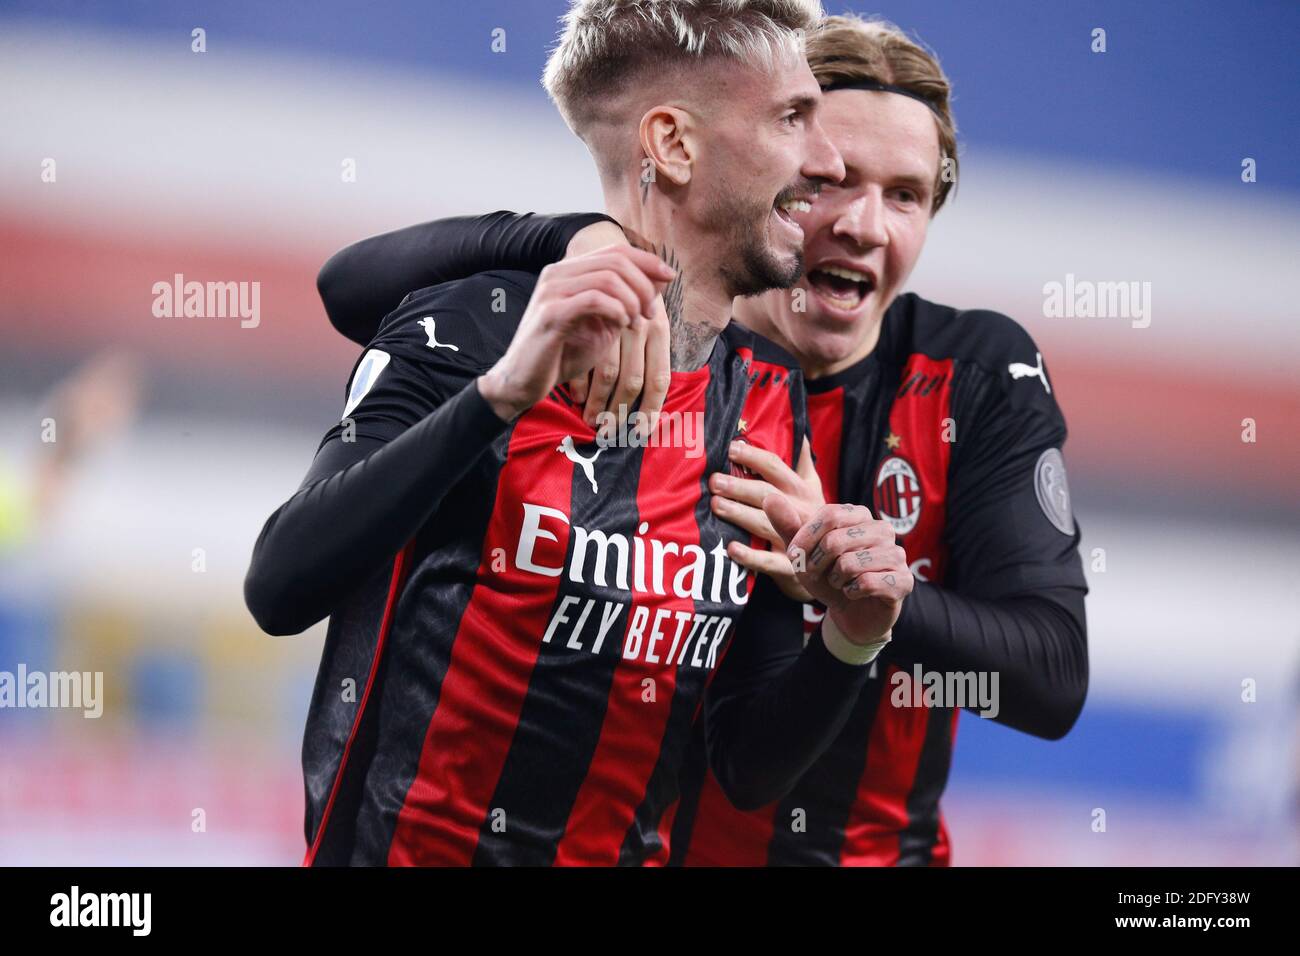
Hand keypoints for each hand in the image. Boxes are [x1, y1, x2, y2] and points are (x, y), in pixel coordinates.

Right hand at [563, 222, 670, 432]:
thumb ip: (626, 302)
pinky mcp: (550, 312)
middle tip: (650, 312)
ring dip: (632, 300)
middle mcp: (557, 273)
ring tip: (635, 322)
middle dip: (644, 284)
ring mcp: (551, 290)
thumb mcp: (604, 325)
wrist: (523, 382)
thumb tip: (661, 280)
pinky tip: (620, 326)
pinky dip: (616, 311)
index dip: (647, 260)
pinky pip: (594, 299)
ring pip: (608, 277)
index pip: (615, 250)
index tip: (670, 277)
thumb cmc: (562, 355)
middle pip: (616, 260)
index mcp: (569, 271)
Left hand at [710, 438, 823, 600]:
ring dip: (739, 514)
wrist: (832, 565)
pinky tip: (731, 548)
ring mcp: (796, 540)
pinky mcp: (790, 567)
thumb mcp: (815, 488)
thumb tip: (798, 431)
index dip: (754, 457)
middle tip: (715, 481)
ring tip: (716, 505)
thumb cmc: (814, 520)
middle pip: (766, 494)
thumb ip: (803, 462)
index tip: (731, 448)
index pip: (776, 468)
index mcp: (802, 490)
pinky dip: (750, 556)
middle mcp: (800, 512)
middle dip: (739, 487)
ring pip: (764, 524)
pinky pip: (768, 561)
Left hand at [765, 498, 912, 645]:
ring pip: (850, 564)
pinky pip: (867, 583)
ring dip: (835, 580)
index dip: (805, 538)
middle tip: (820, 574)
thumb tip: (770, 497)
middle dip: (817, 564)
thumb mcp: (803, 554)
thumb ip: (787, 526)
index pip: (828, 515)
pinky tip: (855, 593)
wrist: (851, 613)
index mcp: (859, 515)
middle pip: (835, 540)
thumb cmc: (828, 577)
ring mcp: (896, 554)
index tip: (794, 556)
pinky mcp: (904, 580)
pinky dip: (852, 593)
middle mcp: (882, 529)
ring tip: (841, 583)